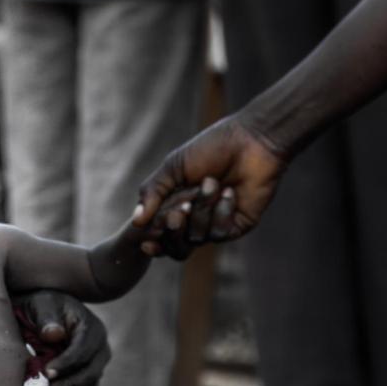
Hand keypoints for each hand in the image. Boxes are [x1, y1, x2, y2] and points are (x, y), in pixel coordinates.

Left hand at [14, 290, 110, 385]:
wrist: (46, 313)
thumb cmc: (44, 307)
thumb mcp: (42, 305)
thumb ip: (46, 318)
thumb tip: (54, 334)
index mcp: (91, 327)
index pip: (83, 350)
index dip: (66, 363)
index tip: (46, 372)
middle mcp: (100, 347)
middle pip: (91, 371)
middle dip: (69, 382)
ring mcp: (96, 363)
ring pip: (89, 382)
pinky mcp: (89, 373)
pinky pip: (83, 385)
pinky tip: (53, 385)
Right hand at [133, 114, 286, 257]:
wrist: (250, 142)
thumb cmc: (210, 148)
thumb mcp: (173, 167)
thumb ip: (153, 192)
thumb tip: (136, 221)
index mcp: (176, 203)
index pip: (160, 231)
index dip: (153, 238)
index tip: (146, 240)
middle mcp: (195, 217)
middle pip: (176, 243)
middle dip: (175, 226)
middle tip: (180, 210)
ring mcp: (216, 223)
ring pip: (197, 237)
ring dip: (202, 210)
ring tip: (213, 182)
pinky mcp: (237, 225)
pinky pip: (219, 233)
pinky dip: (221, 212)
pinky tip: (230, 192)